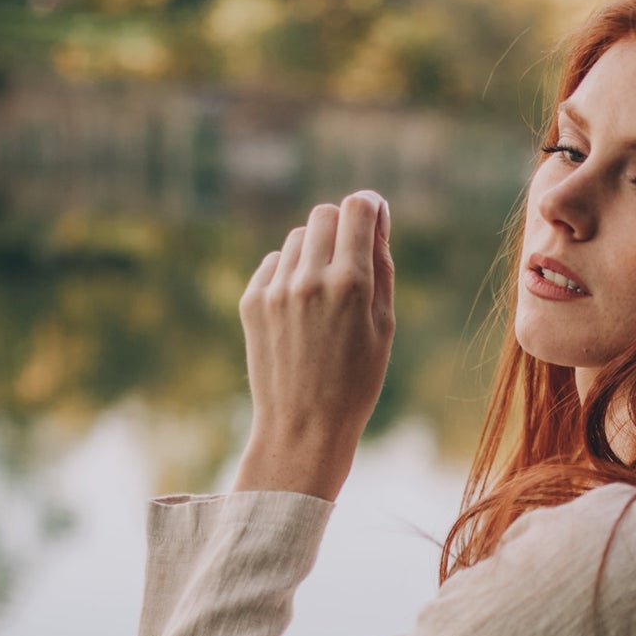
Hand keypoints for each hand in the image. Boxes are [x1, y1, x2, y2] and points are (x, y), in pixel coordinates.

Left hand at [234, 190, 394, 500]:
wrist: (304, 428)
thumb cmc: (356, 382)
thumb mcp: (384, 326)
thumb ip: (381, 265)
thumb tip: (377, 216)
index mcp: (351, 283)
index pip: (357, 208)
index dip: (369, 206)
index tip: (373, 215)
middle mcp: (310, 279)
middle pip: (324, 214)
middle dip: (341, 227)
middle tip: (350, 259)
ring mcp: (276, 289)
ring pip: (297, 238)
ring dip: (314, 252)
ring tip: (324, 296)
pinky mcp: (251, 301)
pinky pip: (274, 264)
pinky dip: (289, 275)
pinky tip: (299, 313)